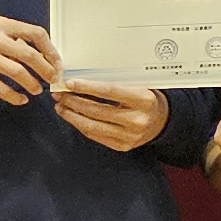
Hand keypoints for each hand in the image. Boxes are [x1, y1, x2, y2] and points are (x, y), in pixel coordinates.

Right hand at [0, 17, 61, 104]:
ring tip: (37, 90)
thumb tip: (50, 61)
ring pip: (17, 72)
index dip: (50, 50)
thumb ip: (23, 43)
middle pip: (29, 55)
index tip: (57, 64)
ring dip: (32, 84)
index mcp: (4, 25)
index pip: (36, 33)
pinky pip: (1, 88)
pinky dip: (15, 97)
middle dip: (45, 70)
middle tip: (52, 79)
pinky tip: (21, 99)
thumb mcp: (2, 36)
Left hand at [53, 79, 167, 151]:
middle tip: (59, 94)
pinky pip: (95, 136)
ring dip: (72, 116)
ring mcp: (130, 136)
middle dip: (74, 102)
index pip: (110, 91)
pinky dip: (81, 125)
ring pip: (92, 126)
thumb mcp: (138, 85)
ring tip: (61, 106)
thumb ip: (117, 81)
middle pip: (97, 110)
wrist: (161, 121)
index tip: (70, 83)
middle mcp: (137, 119)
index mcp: (143, 99)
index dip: (88, 87)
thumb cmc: (145, 99)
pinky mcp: (122, 146)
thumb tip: (84, 74)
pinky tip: (72, 117)